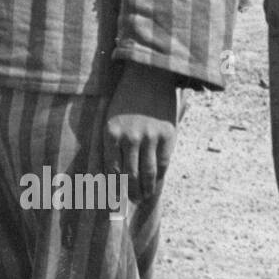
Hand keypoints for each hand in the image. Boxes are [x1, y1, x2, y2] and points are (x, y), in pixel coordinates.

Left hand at [105, 62, 178, 201]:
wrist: (150, 75)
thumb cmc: (126, 99)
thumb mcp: (111, 117)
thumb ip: (113, 142)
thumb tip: (112, 172)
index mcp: (110, 133)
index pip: (111, 169)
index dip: (112, 188)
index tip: (111, 202)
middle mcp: (129, 137)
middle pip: (128, 174)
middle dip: (128, 192)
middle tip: (129, 202)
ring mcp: (150, 137)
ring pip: (147, 172)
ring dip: (144, 189)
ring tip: (142, 198)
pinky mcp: (167, 135)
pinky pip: (163, 162)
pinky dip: (158, 177)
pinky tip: (155, 184)